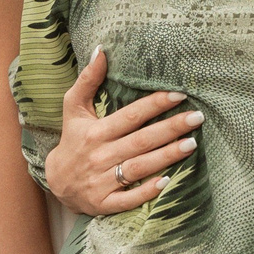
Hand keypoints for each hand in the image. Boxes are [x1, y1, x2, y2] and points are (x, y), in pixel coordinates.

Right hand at [40, 48, 200, 214]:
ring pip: (139, 167)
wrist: (57, 181)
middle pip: (141, 141)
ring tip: (192, 144)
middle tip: (197, 118)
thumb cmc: (73, 139)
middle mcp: (100, 155)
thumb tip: (102, 50)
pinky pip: (128, 199)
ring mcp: (102, 181)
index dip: (155, 105)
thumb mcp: (74, 108)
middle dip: (170, 129)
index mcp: (96, 132)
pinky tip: (167, 182)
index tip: (179, 94)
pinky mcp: (105, 203)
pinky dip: (146, 191)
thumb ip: (88, 79)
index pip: (130, 116)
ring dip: (166, 156)